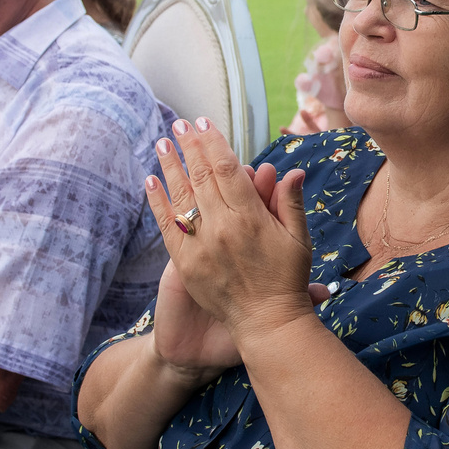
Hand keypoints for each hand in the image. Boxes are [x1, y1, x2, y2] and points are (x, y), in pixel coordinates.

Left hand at [145, 118, 322, 355]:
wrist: (266, 325)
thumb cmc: (287, 281)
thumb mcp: (299, 241)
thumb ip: (290, 204)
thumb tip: (292, 170)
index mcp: (251, 219)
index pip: (228, 169)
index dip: (214, 143)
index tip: (204, 123)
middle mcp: (223, 228)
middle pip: (201, 177)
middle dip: (189, 147)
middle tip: (179, 124)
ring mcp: (201, 246)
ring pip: (181, 197)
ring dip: (170, 166)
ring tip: (162, 142)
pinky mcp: (185, 264)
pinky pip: (167, 226)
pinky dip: (157, 202)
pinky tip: (150, 181)